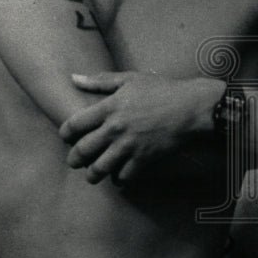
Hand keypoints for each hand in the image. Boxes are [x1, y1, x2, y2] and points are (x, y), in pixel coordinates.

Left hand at [59, 72, 221, 183]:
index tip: (67, 137)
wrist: (191, 107)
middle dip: (74, 159)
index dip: (65, 133)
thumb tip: (73, 78)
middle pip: (82, 151)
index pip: (74, 125)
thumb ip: (100, 80)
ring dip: (93, 174)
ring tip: (93, 174)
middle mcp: (115, 129)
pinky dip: (119, 179)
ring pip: (99, 169)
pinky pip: (123, 176)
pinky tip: (119, 175)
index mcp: (109, 107)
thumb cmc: (162, 90)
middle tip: (74, 161)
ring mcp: (129, 145)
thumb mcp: (130, 79)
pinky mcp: (144, 159)